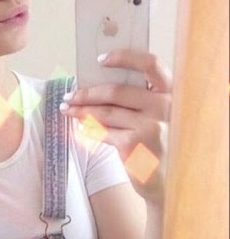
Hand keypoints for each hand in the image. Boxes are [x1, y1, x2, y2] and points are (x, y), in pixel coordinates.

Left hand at [61, 49, 171, 202]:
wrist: (167, 181)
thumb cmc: (157, 143)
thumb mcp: (157, 115)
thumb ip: (138, 98)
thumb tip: (97, 82)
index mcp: (170, 93)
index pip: (150, 64)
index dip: (124, 57)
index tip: (100, 59)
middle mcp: (164, 107)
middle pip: (117, 91)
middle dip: (87, 93)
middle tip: (69, 96)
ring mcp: (150, 127)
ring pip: (106, 112)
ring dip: (82, 110)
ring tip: (67, 109)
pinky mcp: (134, 146)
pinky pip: (103, 132)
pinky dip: (88, 129)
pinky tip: (80, 126)